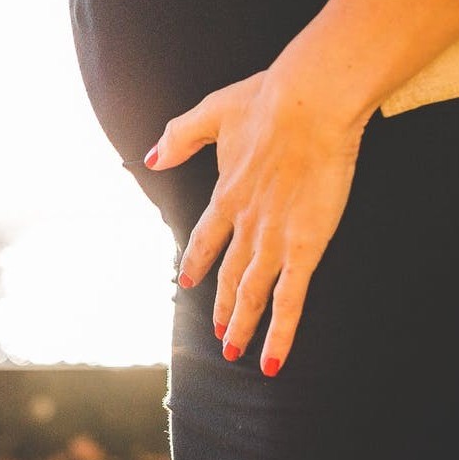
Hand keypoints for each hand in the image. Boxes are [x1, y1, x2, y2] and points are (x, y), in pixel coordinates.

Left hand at [143, 60, 366, 376]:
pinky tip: (271, 359)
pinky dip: (280, 333)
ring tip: (235, 350)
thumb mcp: (213, 111)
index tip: (188, 281)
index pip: (206, 238)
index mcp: (226, 193)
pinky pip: (290, 300)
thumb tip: (150, 157)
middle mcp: (245, 223)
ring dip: (242, 325)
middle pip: (229, 275)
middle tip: (217, 332)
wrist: (308, 103)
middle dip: (221, 306)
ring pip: (253, 295)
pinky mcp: (305, 247)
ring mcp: (273, 239)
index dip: (198, 262)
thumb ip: (180, 136)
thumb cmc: (268, 100)